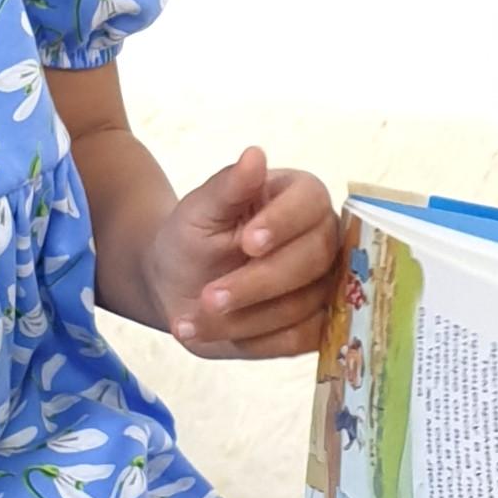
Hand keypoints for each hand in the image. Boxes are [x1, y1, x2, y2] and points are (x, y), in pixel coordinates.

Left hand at [148, 145, 342, 356]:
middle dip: (258, 283)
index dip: (284, 223)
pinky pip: (300, 339)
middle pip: (314, 260)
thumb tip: (254, 156)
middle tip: (210, 297)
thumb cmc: (191, 237)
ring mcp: (322, 283)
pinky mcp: (313, 323)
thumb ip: (228, 186)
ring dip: (246, 318)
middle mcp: (322, 237)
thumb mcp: (198, 211)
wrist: (175, 283)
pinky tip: (212, 336)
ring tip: (194, 319)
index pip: (310, 203)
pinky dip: (253, 341)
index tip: (249, 241)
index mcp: (300, 196)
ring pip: (303, 306)